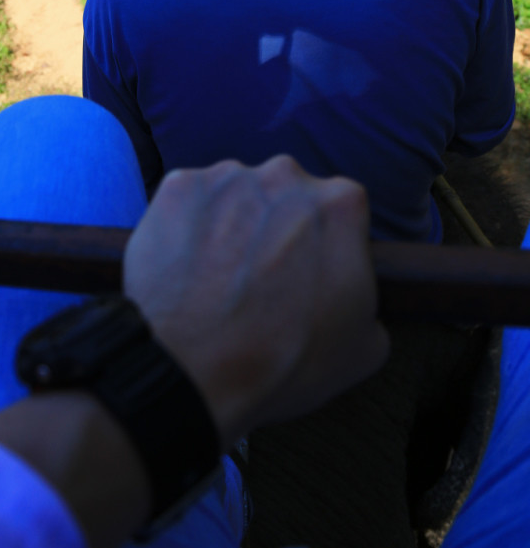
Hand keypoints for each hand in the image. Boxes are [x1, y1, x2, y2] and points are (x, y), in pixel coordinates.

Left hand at [123, 155, 388, 448]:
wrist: (194, 372)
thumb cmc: (282, 362)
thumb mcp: (365, 346)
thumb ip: (369, 295)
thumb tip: (351, 288)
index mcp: (341, 204)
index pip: (342, 211)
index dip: (326, 244)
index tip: (309, 272)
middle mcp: (285, 175)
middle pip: (287, 193)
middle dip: (279, 225)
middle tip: (262, 277)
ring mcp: (227, 177)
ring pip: (238, 193)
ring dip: (234, 223)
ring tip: (219, 277)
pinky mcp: (178, 186)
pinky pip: (191, 200)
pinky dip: (190, 225)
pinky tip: (188, 266)